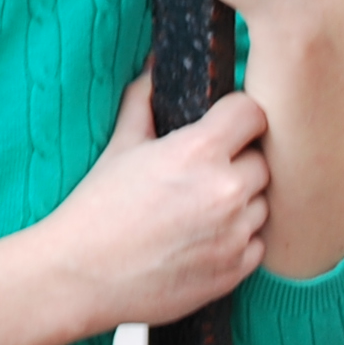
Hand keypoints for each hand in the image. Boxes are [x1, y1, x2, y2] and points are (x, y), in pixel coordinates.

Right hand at [40, 76, 269, 335]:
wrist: (81, 275)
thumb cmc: (96, 209)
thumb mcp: (120, 146)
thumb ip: (143, 101)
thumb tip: (154, 69)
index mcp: (199, 151)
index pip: (253, 113)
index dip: (239, 115)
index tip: (227, 125)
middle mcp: (226, 190)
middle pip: (262, 161)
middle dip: (239, 162)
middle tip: (205, 172)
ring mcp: (234, 234)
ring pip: (262, 204)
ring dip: (241, 202)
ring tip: (200, 209)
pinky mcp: (234, 271)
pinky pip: (257, 244)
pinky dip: (238, 240)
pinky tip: (203, 239)